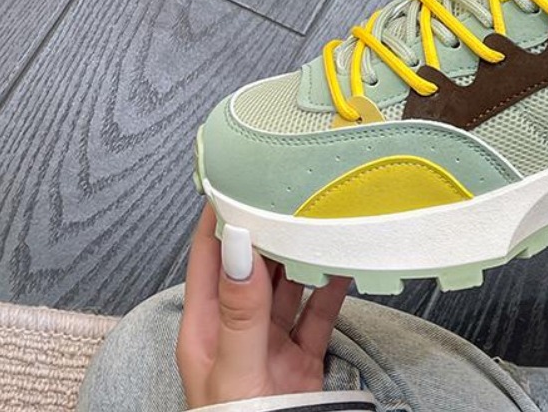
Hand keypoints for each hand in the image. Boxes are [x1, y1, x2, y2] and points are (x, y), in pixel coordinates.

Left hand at [176, 204, 350, 408]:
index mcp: (205, 328)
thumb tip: (239, 243)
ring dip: (303, 255)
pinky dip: (332, 288)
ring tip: (321, 220)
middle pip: (253, 264)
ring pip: (288, 285)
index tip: (241, 178)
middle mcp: (237, 329)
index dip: (221, 216)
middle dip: (270, 227)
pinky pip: (319, 312)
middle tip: (293, 190)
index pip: (209, 256)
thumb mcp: (235, 370)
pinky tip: (343, 265)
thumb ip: (241, 310)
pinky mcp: (301, 358)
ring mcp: (270, 343)